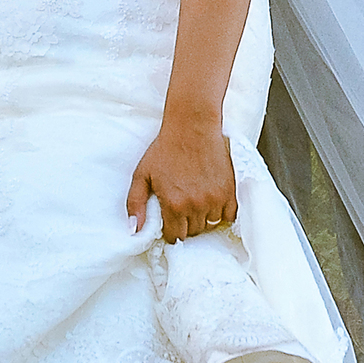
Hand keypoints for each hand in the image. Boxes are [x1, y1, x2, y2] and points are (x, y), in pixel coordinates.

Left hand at [127, 118, 236, 243]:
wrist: (192, 125)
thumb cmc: (166, 147)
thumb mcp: (142, 173)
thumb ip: (135, 203)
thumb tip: (134, 231)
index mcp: (173, 204)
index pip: (175, 237)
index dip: (172, 229)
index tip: (172, 219)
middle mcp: (194, 206)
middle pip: (193, 232)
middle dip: (187, 223)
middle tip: (185, 206)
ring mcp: (214, 199)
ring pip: (210, 225)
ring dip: (204, 217)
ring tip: (198, 200)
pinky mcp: (229, 191)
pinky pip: (229, 216)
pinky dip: (222, 212)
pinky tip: (213, 200)